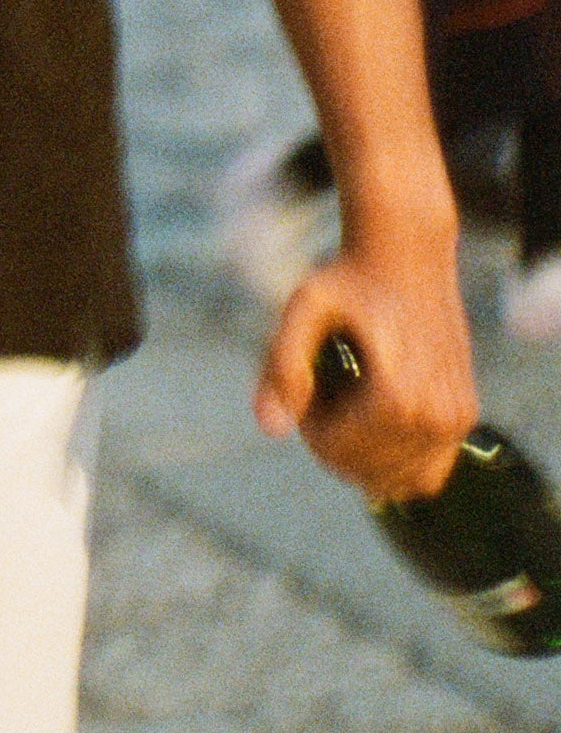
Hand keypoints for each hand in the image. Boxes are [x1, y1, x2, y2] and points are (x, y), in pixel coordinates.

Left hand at [256, 226, 476, 500]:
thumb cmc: (350, 279)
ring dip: (363, 450)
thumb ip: (282, 367)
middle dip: (334, 437)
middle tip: (329, 382)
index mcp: (397, 401)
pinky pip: (427, 473)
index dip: (308, 420)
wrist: (408, 254)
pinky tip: (377, 415)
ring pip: (394, 479)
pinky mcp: (464, 417)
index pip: (335, 452)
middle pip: (364, 469)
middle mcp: (436, 419)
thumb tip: (268, 429)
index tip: (310, 377)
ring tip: (354, 394)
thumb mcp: (304, 309)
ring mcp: (456, 422)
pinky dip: (395, 459)